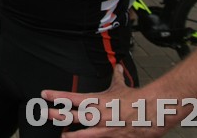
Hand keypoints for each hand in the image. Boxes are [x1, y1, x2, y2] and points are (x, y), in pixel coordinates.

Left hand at [41, 66, 168, 136]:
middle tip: (43, 113)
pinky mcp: (111, 137)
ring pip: (81, 133)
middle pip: (70, 116)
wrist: (153, 112)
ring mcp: (103, 128)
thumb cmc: (135, 99)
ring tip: (62, 135)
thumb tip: (118, 67)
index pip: (70, 97)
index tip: (44, 94)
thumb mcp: (121, 86)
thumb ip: (116, 76)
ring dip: (69, 134)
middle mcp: (97, 115)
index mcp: (96, 100)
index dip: (55, 95)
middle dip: (54, 115)